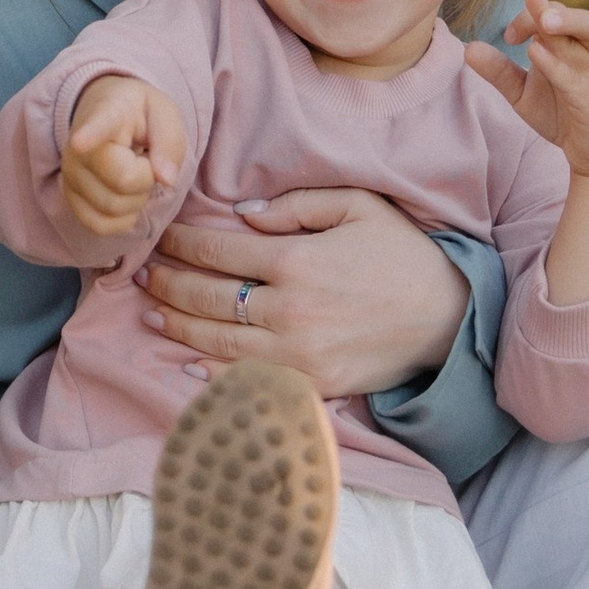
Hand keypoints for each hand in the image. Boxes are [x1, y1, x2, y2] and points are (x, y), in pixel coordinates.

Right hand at [63, 74, 190, 237]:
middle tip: (144, 161)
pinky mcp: (69, 199)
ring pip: (113, 208)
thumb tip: (166, 179)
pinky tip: (124, 196)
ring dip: (136, 199)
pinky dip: (121, 219)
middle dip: (147, 178)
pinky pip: (99, 225)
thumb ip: (170, 142)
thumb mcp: (164, 115)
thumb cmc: (139, 116)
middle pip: (124, 182)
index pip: (98, 125)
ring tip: (133, 175)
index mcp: (107, 115)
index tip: (80, 142)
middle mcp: (78, 147)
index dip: (89, 135)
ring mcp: (69, 175)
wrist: (105, 114)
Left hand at [141, 184, 469, 390]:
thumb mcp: (358, 206)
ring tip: (151, 315)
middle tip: (140, 276)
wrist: (448, 318)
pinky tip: (187, 362)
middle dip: (168, 284)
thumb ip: (296, 204)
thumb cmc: (402, 254)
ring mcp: (297, 353)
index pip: (218, 250)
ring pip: (217, 342)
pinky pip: (247, 380)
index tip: (160, 238)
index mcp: (296, 260)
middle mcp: (289, 309)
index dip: (181, 243)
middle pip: (207, 298)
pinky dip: (212, 373)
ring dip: (177, 328)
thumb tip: (241, 212)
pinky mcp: (310, 384)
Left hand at [465, 0, 588, 178]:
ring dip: (567, 24)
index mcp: (567, 47)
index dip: (529, 16)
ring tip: (544, 20)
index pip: (552, 16)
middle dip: (553, 7)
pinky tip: (538, 55)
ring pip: (588, 39)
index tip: (508, 36)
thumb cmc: (559, 113)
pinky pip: (579, 79)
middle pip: (578, 18)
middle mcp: (583, 55)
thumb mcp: (521, 92)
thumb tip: (469, 47)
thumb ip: (499, 70)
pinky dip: (559, 66)